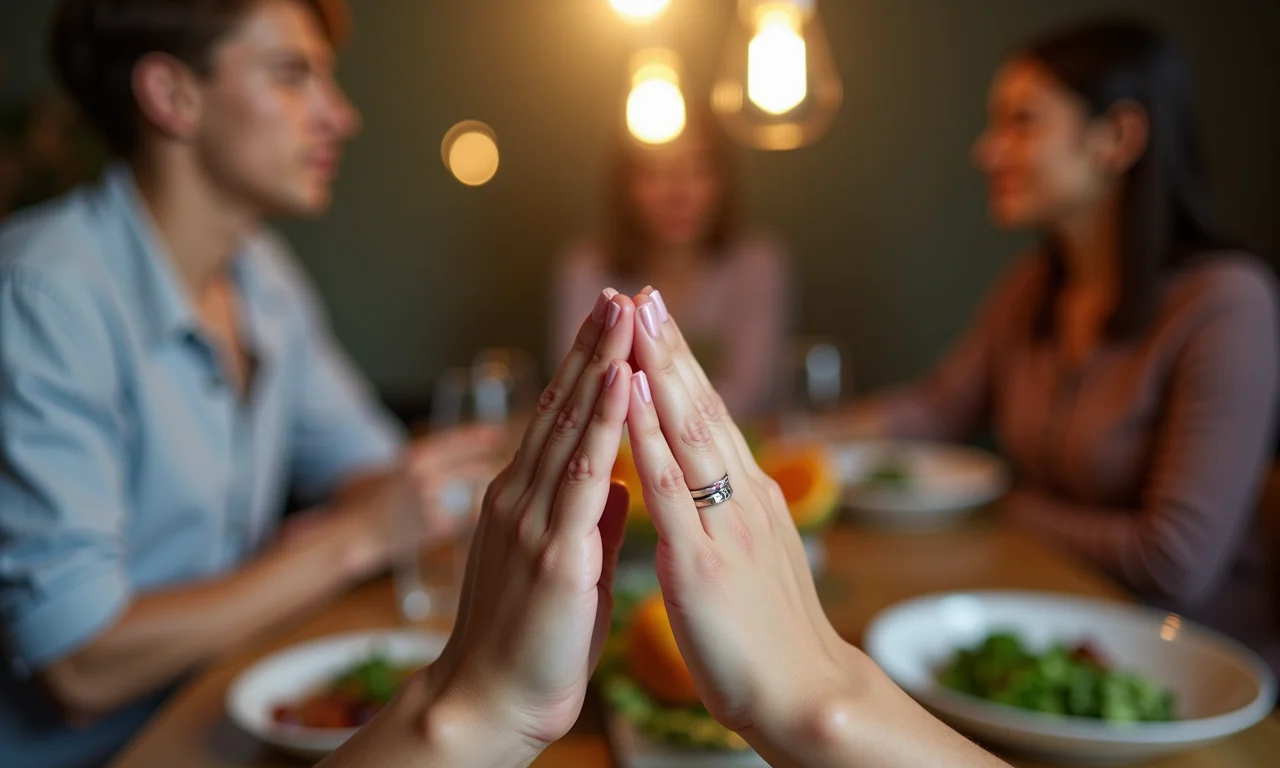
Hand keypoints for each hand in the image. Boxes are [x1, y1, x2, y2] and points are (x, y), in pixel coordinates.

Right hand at [281, 425, 502, 580]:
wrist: (353, 536)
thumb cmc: (361, 502)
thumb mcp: (385, 468)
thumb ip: (413, 462)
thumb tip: (442, 454)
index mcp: (414, 458)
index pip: (455, 441)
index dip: (478, 436)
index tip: (497, 433)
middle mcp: (427, 477)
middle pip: (472, 469)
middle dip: (489, 469)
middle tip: (505, 464)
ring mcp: (434, 503)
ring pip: (472, 496)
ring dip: (483, 495)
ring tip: (486, 494)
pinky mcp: (437, 528)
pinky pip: (462, 519)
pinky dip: (465, 518)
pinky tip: (465, 520)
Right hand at [327, 289, 637, 766]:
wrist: (488, 704)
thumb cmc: (532, 642)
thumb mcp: (566, 565)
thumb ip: (587, 519)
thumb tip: (616, 483)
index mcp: (525, 500)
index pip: (559, 419)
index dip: (584, 367)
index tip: (609, 323)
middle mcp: (520, 496)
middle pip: (561, 405)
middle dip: (592, 345)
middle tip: (617, 292)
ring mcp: (531, 519)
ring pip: (570, 424)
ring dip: (599, 363)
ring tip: (622, 312)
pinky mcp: (550, 550)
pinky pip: (581, 473)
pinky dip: (603, 421)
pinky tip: (620, 379)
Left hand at [625, 288, 857, 749]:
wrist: (805, 696)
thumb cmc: (774, 638)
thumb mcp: (754, 559)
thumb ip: (731, 517)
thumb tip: (715, 485)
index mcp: (749, 500)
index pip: (711, 419)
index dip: (683, 367)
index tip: (659, 322)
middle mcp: (742, 499)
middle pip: (703, 409)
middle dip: (671, 348)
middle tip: (645, 294)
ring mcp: (725, 526)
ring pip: (690, 433)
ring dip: (660, 372)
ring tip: (637, 321)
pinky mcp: (703, 563)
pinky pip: (671, 490)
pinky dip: (649, 438)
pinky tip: (630, 401)